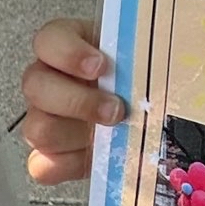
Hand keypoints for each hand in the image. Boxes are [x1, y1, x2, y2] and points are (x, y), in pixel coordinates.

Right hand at [22, 16, 125, 185]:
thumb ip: (142, 55)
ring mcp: (44, 118)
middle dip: (78, 101)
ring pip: (36, 128)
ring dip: (75, 135)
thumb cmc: (139, 76)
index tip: (101, 65)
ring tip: (112, 133)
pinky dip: (68, 164)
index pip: (48, 40)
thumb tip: (169, 54)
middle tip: (116, 109)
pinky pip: (42, 166)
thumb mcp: (142, 58)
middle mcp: (48, 80)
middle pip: (35, 86)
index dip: (68, 53)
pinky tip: (94, 155)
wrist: (142, 111)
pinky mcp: (51, 154)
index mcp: (67, 47)